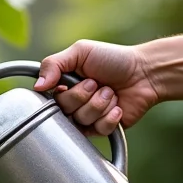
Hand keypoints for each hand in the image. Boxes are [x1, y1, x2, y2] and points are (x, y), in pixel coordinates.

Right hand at [34, 40, 160, 134]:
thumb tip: (36, 86)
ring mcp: (87, 117)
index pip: (48, 98)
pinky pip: (98, 130)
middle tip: (97, 83)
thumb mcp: (80, 52)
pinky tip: (118, 106)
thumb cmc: (113, 59)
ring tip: (110, 92)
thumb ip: (52, 64)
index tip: (72, 81)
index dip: (62, 92)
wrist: (145, 72)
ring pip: (82, 120)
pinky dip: (110, 116)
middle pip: (64, 110)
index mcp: (63, 84)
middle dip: (83, 95)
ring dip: (100, 104)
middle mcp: (73, 102)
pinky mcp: (103, 128)